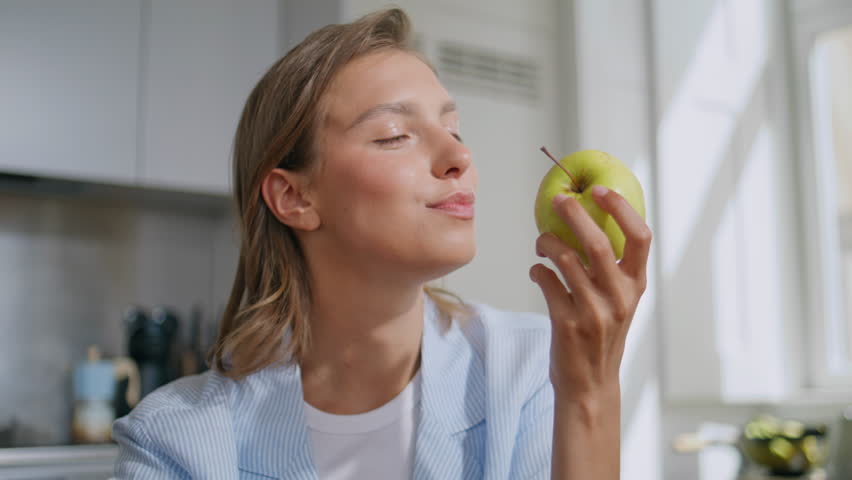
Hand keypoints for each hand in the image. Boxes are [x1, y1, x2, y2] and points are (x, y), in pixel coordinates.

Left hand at [530, 185, 650, 400]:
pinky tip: (537, 271)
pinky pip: (546, 282)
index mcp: (636, 286)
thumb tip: (587, 220)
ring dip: (547, 242)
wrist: (589, 384)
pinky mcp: (567, 324)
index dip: (621, 208)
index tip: (600, 190)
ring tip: (541, 242)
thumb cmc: (601, 335)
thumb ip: (612, 269)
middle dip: (575, 214)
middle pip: (597, 242)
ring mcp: (594, 312)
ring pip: (565, 259)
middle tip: (558, 200)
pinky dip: (537, 270)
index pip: (641, 237)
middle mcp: (620, 298)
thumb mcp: (618, 302)